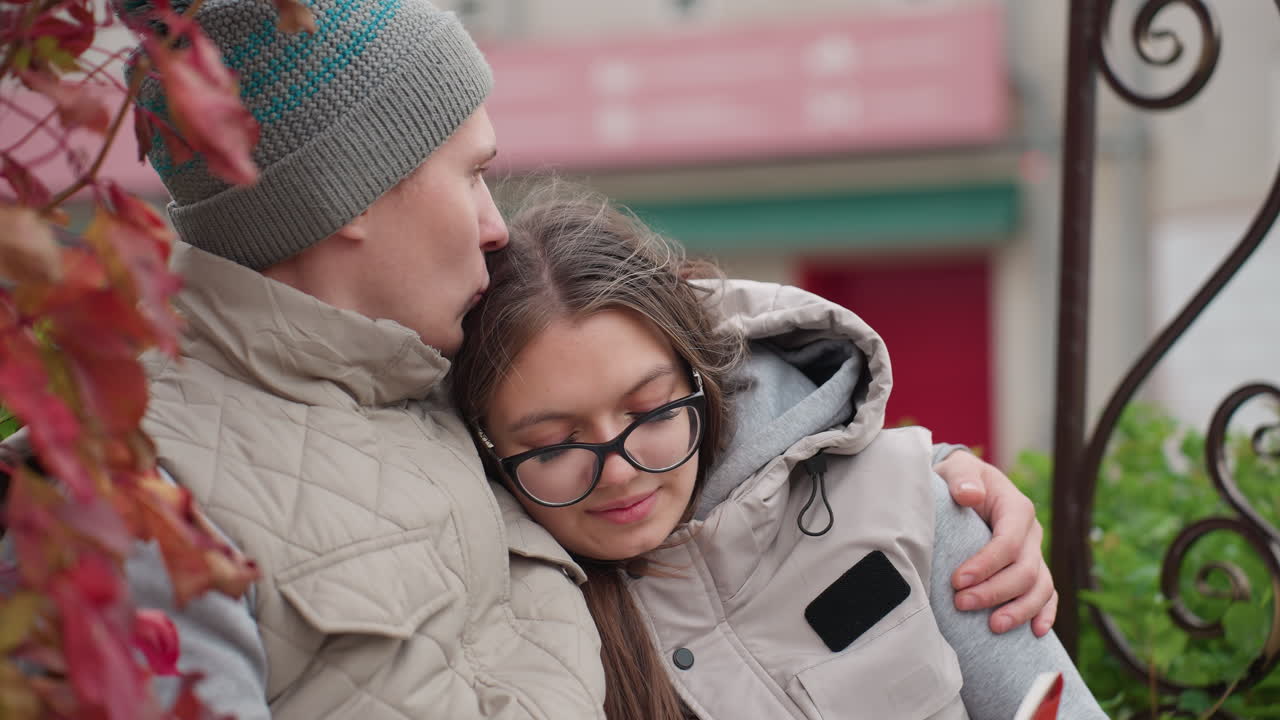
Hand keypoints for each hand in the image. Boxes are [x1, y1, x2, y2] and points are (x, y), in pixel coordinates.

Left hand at [933, 450, 1056, 636]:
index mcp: (1016, 508)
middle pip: (1024, 570)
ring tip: (993, 626)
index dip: (985, 565)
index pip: (1007, 542)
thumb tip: (969, 494)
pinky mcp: (1032, 568)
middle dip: (994, 591)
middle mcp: (1031, 533)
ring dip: (1019, 610)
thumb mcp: (958, 469)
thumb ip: (962, 477)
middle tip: (961, 604)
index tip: (957, 581)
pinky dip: (1044, 613)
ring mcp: (1035, 553)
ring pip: (1040, 588)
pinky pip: (1047, 594)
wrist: (966, 484)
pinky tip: (1035, 633)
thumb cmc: (959, 478)